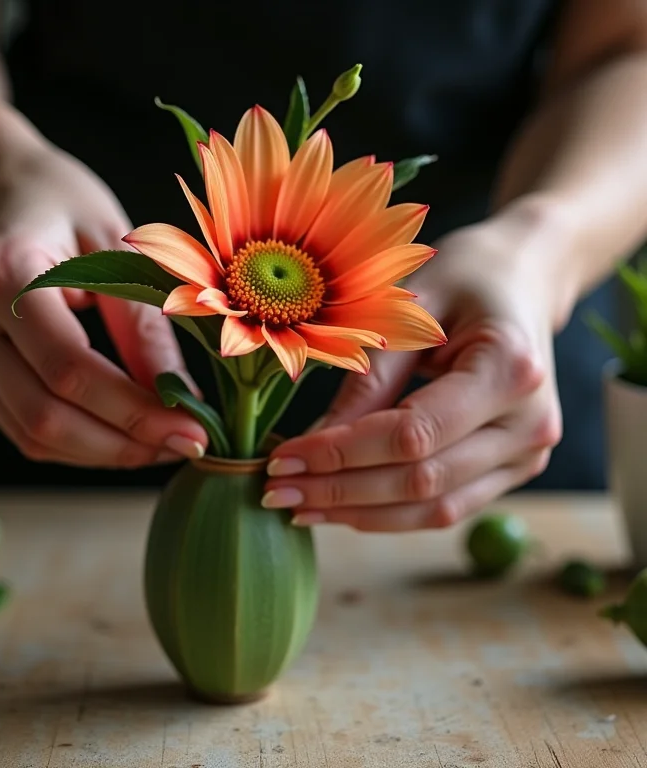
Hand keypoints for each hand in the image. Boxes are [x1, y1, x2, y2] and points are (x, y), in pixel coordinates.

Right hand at [0, 103, 206, 466]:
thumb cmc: (57, 201)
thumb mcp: (115, 242)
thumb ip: (143, 323)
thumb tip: (179, 397)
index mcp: (3, 274)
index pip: (70, 369)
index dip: (135, 413)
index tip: (192, 430)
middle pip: (45, 415)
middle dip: (123, 444)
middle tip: (184, 445)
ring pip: (31, 434)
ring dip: (103, 452)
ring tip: (160, 444)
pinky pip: (22, 427)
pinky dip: (77, 444)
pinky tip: (121, 435)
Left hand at [263, 206, 565, 529]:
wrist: (523, 282)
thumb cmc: (463, 278)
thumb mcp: (407, 310)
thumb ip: (366, 380)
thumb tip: (311, 447)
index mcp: (509, 369)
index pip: (412, 435)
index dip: (340, 454)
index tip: (282, 460)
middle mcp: (530, 423)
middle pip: (421, 482)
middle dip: (340, 491)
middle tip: (278, 491)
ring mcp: (529, 453)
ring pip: (434, 509)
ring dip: (360, 513)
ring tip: (301, 506)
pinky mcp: (515, 468)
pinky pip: (447, 506)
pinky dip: (390, 512)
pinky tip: (343, 505)